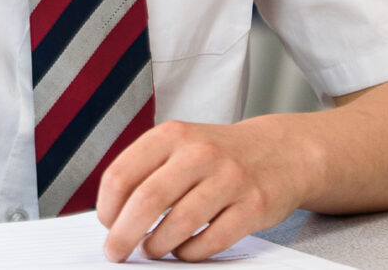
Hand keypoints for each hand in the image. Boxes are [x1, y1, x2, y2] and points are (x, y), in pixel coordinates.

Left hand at [95, 118, 318, 262]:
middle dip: (124, 235)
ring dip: (158, 246)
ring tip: (153, 249)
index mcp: (173, 135)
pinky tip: (185, 250)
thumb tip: (111, 216)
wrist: (280, 152)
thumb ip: (146, 171)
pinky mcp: (253, 206)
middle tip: (116, 251)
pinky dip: (191, 252)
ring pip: (179, 224)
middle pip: (147, 201)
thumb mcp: (180, 145)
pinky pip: (212, 241)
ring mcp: (230, 178)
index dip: (107, 207)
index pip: (122, 174)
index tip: (107, 224)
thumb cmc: (218, 155)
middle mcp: (200, 152)